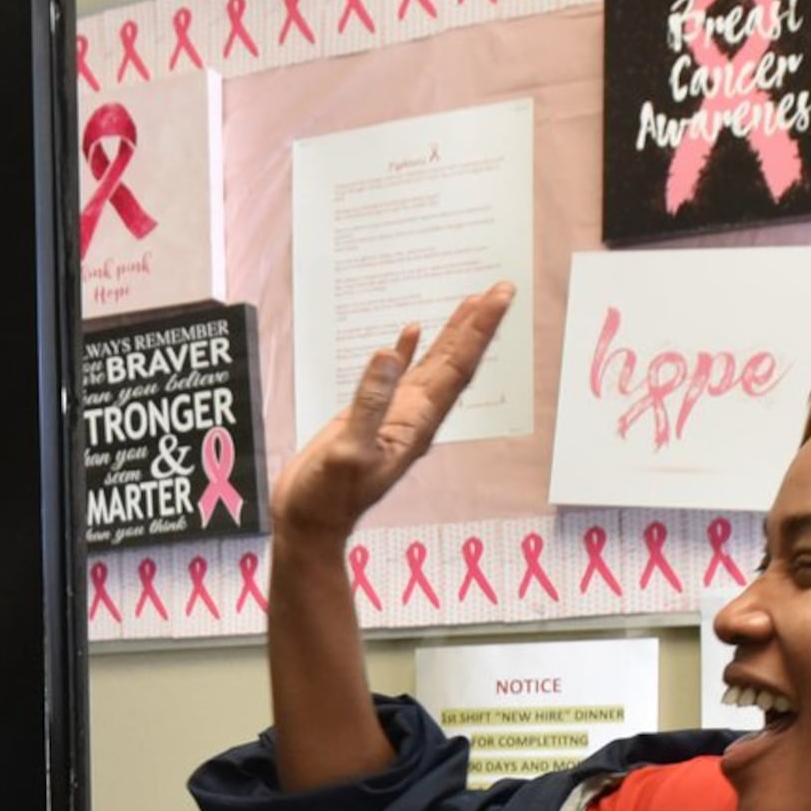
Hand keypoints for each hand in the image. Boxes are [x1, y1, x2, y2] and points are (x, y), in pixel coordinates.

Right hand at [270, 284, 515, 547]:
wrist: (309, 522)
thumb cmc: (328, 497)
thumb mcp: (348, 452)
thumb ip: (369, 404)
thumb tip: (389, 354)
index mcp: (416, 424)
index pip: (456, 368)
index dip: (479, 331)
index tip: (499, 296)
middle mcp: (415, 417)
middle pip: (455, 362)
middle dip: (478, 325)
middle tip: (501, 288)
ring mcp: (395, 417)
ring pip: (433, 366)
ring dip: (453, 335)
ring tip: (471, 301)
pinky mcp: (372, 416)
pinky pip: (399, 376)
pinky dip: (409, 351)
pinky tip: (412, 331)